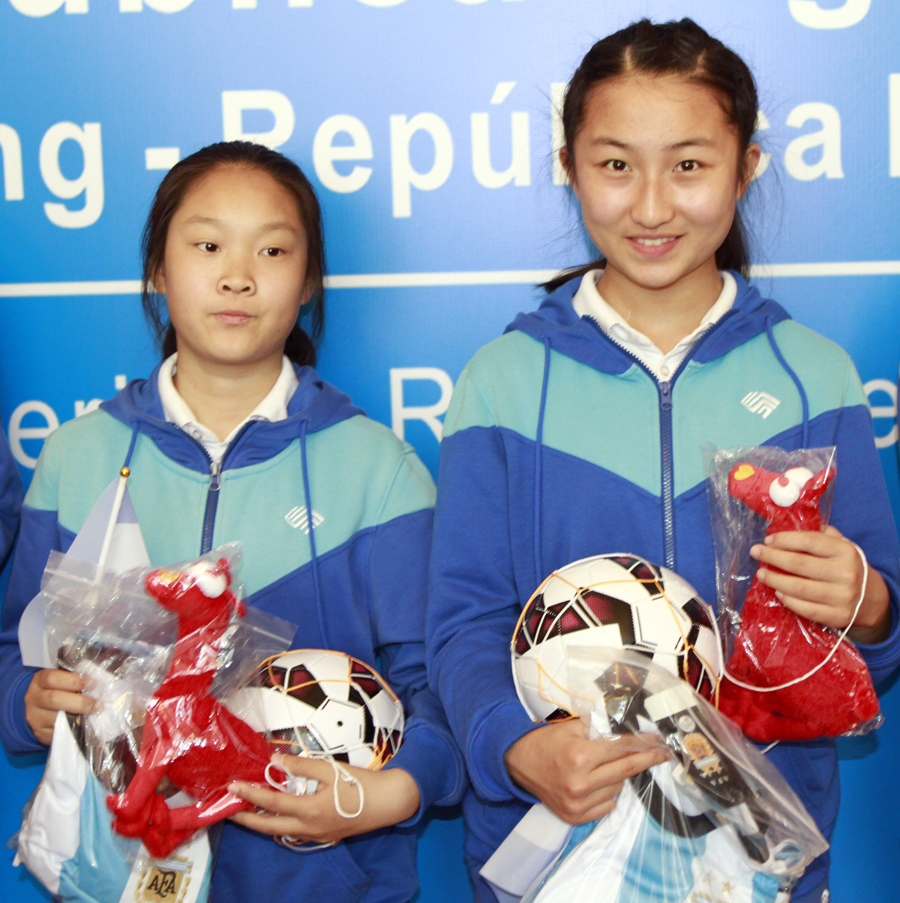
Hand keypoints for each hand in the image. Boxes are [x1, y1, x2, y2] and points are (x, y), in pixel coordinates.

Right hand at [25, 668, 94, 745]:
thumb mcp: (61, 679)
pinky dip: (75, 729)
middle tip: (97, 704)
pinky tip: (86, 725)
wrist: (39, 709)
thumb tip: (101, 681)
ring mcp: (35, 718)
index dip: (73, 681)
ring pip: (56, 719)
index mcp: (39, 681)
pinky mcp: (40, 733)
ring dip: (79, 717)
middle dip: (80, 702)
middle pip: (54, 699)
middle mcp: (34, 699)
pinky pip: (59, 733)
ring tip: (94, 714)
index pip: (52, 678)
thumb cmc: (58, 689)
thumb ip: (75, 679)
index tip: (92, 684)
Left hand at [228, 755, 420, 844]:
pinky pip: (294, 833)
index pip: (271, 803)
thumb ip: (301, 766)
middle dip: (246, 819)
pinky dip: (280, 825)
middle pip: (269, 826)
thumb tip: (275, 760)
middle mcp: (308, 828)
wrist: (387, 802)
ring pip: (280, 832)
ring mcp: (316, 835)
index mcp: (309, 810)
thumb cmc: (360, 783)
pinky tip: (278, 816)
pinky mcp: (324, 836)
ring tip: (249, 810)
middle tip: (229, 810)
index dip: (250, 793)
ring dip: (262, 822)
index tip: (233, 786)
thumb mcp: (330, 769)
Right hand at [503, 719, 669, 824]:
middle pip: (625, 770)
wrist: (518, 762)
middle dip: (645, 760)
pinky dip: (608, 793)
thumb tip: (632, 730)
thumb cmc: (546, 741)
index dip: (643, 744)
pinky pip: (607, 806)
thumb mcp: (572, 728)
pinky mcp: (575, 817)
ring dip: (619, 775)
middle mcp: (580, 784)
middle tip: (661, 753)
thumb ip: (601, 730)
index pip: (621, 749)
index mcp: (580, 757)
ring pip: (618, 789)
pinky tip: (597, 782)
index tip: (660, 743)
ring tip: (605, 765)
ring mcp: (578, 804)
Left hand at [751, 525, 890, 642]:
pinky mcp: (837, 616)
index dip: (785, 540)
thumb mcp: (841, 546)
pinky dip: (788, 600)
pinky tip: (778, 592)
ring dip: (775, 580)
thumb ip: (821, 535)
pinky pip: (806, 609)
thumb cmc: (846, 567)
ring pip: (799, 588)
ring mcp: (842, 597)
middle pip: (799, 564)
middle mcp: (845, 573)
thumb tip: (789, 526)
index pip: (809, 542)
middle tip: (755, 552)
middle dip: (772, 557)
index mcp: (845, 551)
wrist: (870, 599)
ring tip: (761, 574)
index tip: (767, 540)